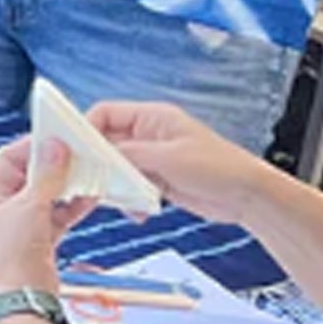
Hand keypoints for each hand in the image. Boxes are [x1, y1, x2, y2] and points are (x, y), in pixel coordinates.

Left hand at [0, 134, 92, 298]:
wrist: (19, 301)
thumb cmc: (8, 260)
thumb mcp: (28, 208)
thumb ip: (46, 177)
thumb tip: (54, 148)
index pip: (8, 158)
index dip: (33, 146)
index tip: (57, 137)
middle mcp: (0, 208)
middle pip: (29, 175)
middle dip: (54, 166)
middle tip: (77, 154)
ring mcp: (19, 225)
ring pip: (46, 195)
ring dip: (67, 186)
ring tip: (88, 174)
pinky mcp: (38, 240)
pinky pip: (57, 215)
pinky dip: (72, 207)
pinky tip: (90, 198)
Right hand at [87, 98, 267, 225]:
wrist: (247, 196)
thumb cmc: (220, 168)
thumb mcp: (169, 158)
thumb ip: (131, 154)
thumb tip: (100, 154)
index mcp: (153, 118)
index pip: (106, 113)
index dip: (87, 128)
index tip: (75, 148)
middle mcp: (149, 135)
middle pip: (106, 142)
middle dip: (97, 161)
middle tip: (88, 177)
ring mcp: (152, 158)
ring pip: (116, 167)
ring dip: (113, 184)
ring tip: (117, 198)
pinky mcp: (157, 180)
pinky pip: (130, 186)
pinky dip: (128, 199)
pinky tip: (137, 209)